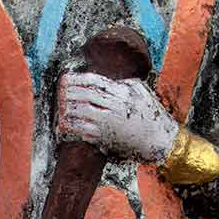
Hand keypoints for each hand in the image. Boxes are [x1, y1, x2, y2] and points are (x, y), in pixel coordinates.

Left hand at [57, 72, 178, 163]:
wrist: (159, 141)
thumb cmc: (151, 115)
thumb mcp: (141, 92)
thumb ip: (124, 83)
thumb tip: (108, 78)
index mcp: (123, 93)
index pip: (95, 81)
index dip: (78, 78)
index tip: (66, 77)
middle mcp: (115, 107)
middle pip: (85, 95)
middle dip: (69, 91)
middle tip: (59, 91)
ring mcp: (109, 124)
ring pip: (81, 112)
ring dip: (66, 108)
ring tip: (60, 106)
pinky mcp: (105, 139)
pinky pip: (83, 131)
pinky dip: (70, 127)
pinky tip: (62, 124)